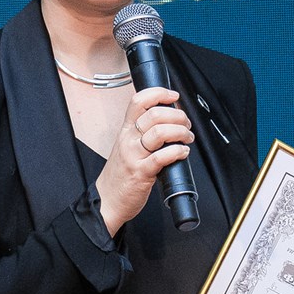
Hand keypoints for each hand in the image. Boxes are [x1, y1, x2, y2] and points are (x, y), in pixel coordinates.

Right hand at [96, 87, 193, 234]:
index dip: (159, 93)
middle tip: (186, 124)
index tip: (174, 96)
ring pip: (160, 132)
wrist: (107, 200)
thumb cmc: (120, 174)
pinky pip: (162, 156)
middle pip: (154, 114)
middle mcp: (128, 139)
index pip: (139, 101)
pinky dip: (178, 151)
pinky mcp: (141, 172)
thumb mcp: (127, 146)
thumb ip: (143, 132)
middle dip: (177, 116)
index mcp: (126, 130)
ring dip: (181, 132)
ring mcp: (134, 155)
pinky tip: (183, 152)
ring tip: (187, 138)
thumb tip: (169, 120)